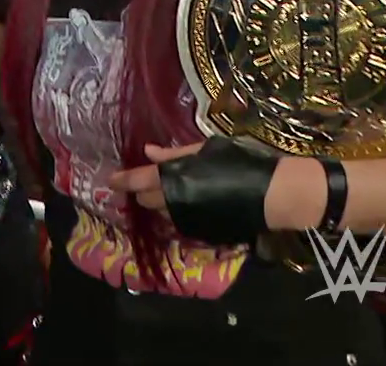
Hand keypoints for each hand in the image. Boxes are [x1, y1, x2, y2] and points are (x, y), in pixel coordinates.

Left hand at [111, 139, 325, 241]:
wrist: (274, 195)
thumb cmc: (240, 162)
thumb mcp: (206, 150)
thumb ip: (175, 154)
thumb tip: (148, 151)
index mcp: (171, 177)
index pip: (135, 180)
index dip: (121, 180)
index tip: (111, 180)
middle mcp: (173, 202)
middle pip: (145, 199)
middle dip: (143, 191)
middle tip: (148, 183)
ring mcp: (186, 221)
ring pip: (163, 213)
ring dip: (162, 205)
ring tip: (173, 193)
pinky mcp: (201, 234)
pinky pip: (181, 224)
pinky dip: (180, 215)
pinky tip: (192, 206)